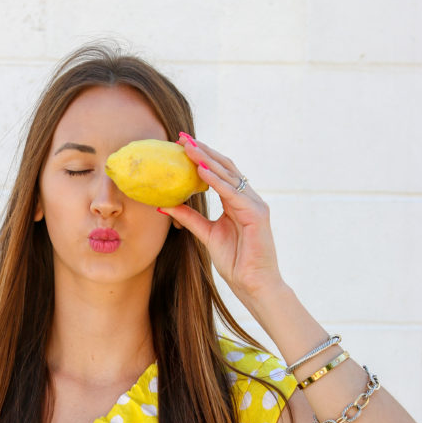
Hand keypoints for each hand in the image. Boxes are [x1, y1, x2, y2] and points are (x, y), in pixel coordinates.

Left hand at [162, 133, 284, 302]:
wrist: (253, 284)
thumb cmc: (235, 262)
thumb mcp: (206, 235)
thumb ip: (189, 218)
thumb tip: (164, 206)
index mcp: (237, 202)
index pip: (218, 173)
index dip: (201, 158)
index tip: (181, 146)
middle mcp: (248, 198)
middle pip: (224, 168)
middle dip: (203, 152)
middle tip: (182, 138)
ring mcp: (255, 204)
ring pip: (228, 176)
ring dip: (207, 160)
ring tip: (188, 148)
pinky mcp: (257, 214)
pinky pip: (233, 194)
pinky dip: (216, 181)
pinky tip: (201, 171)